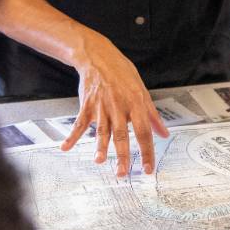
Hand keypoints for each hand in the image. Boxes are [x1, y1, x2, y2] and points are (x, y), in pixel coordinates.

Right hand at [62, 34, 168, 175]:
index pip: (144, 131)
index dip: (147, 151)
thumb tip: (164, 134)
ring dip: (100, 147)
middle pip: (122, 134)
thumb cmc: (122, 74)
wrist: (99, 57)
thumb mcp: (142, 91)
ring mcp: (102, 106)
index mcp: (136, 103)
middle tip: (122, 173)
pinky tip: (66, 148)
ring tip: (99, 161)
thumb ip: (153, 115)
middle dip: (122, 155)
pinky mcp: (87, 105)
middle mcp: (119, 106)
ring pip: (102, 130)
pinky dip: (72, 136)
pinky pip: (79, 123)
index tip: (148, 169)